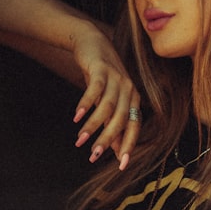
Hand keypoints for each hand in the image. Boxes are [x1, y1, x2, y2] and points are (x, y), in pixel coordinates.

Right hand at [70, 27, 141, 169]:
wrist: (93, 43)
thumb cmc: (102, 77)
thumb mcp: (108, 101)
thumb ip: (113, 123)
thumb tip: (115, 149)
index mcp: (133, 99)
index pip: (134, 126)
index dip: (128, 145)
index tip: (121, 165)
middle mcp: (129, 90)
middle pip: (120, 120)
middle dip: (107, 140)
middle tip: (93, 157)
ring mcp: (116, 78)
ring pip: (107, 107)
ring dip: (93, 125)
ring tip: (80, 140)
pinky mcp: (102, 69)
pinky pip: (95, 90)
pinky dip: (85, 104)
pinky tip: (76, 117)